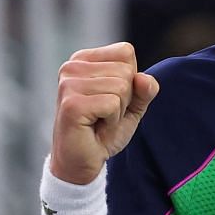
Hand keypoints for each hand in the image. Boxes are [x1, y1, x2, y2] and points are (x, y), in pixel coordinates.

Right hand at [51, 42, 159, 183]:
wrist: (82, 163)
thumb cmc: (102, 132)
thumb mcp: (131, 107)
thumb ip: (144, 89)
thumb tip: (144, 78)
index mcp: (83, 60)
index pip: (125, 52)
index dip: (130, 81)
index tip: (111, 100)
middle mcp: (72, 67)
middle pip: (126, 70)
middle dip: (125, 99)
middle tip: (104, 115)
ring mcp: (69, 84)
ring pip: (121, 87)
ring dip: (118, 112)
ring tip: (99, 121)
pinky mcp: (72, 104)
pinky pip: (112, 103)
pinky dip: (112, 121)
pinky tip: (95, 128)